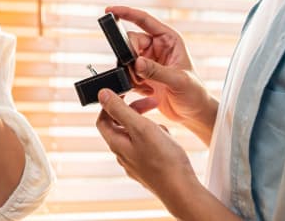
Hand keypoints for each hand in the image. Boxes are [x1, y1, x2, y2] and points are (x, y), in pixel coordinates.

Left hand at [96, 89, 198, 205]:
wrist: (182, 190)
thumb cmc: (163, 160)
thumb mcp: (140, 127)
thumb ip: (120, 110)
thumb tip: (102, 94)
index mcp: (117, 143)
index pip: (103, 118)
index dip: (111, 104)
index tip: (125, 93)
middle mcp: (123, 154)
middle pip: (121, 125)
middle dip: (135, 111)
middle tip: (150, 104)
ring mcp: (136, 163)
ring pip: (137, 135)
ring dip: (148, 126)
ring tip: (162, 129)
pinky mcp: (148, 168)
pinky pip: (148, 146)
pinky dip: (157, 138)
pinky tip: (168, 140)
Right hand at [107, 6, 215, 140]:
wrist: (193, 114)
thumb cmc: (195, 93)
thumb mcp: (179, 81)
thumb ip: (157, 71)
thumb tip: (137, 62)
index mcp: (168, 39)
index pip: (144, 20)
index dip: (126, 13)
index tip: (109, 10)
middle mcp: (157, 47)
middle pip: (130, 42)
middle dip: (130, 58)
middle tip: (138, 74)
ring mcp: (148, 61)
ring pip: (126, 59)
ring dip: (131, 73)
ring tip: (146, 85)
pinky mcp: (142, 75)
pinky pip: (127, 73)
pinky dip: (133, 83)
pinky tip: (148, 91)